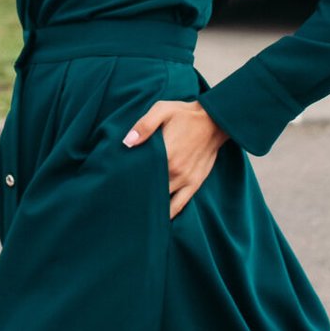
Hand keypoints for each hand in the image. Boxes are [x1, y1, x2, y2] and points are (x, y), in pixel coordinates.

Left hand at [122, 98, 228, 218]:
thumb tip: (127, 142)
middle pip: (150, 190)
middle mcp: (175, 171)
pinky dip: (168, 214)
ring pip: (163, 202)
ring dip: (150, 207)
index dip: (127, 182)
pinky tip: (157, 220)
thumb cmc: (186, 114)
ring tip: (135, 214)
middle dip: (136, 197)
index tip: (114, 187)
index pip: (141, 174)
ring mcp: (185, 180)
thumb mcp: (163, 110)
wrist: (215, 120)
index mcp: (165, 154)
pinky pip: (180, 206)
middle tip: (120, 204)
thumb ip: (144, 125)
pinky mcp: (194, 184)